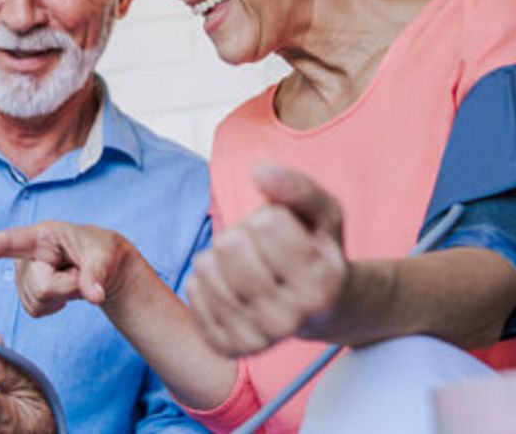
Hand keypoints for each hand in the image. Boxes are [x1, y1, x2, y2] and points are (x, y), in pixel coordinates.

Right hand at [0, 221, 134, 315]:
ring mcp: (24, 275)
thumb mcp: (104, 257)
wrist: (103, 265)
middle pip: (38, 287)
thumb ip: (96, 275)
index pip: (7, 241)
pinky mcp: (27, 292)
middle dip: (64, 287)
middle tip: (80, 274)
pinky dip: (55, 305)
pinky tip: (62, 291)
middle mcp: (25, 254)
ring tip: (71, 277)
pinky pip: (37, 311)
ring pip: (36, 302)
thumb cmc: (101, 251)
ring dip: (61, 296)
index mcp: (41, 236)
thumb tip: (94, 295)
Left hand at [187, 165, 347, 355]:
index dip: (270, 217)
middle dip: (241, 234)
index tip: (286, 234)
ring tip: (247, 266)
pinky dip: (206, 278)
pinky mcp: (226, 346)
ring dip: (221, 257)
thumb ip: (296, 186)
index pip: (266, 225)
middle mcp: (290, 319)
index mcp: (320, 284)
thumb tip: (260, 171)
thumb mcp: (322, 211)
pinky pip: (193, 291)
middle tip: (261, 249)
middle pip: (230, 246)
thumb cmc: (316, 249)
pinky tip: (229, 284)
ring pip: (206, 269)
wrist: (317, 307)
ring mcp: (257, 338)